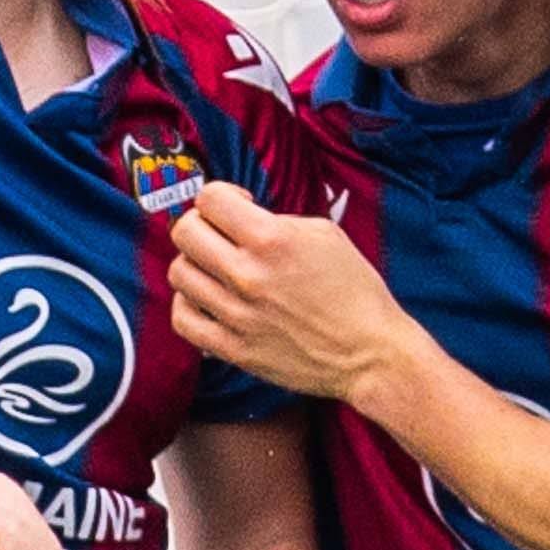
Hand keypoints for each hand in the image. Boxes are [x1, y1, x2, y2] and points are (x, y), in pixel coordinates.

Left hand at [169, 182, 414, 403]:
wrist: (370, 354)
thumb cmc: (355, 292)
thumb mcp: (325, 234)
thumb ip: (277, 219)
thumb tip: (242, 217)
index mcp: (272, 239)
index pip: (210, 198)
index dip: (221, 195)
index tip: (236, 206)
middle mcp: (247, 275)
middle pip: (184, 232)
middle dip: (201, 224)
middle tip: (220, 234)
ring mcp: (236, 314)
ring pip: (179, 273)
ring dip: (194, 263)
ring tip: (216, 269)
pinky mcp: (234, 349)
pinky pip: (183, 319)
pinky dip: (189, 304)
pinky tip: (208, 300)